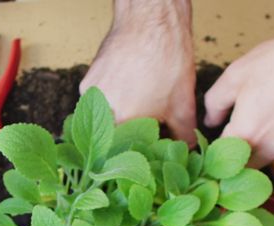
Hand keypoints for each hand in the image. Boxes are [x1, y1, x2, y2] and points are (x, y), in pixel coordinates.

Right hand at [80, 0, 195, 142]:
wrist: (151, 21)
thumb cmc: (168, 59)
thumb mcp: (184, 105)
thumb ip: (184, 136)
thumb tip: (186, 152)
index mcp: (125, 122)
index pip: (127, 154)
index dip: (140, 156)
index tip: (149, 153)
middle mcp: (102, 111)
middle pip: (114, 139)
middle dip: (131, 138)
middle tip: (147, 130)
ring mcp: (92, 95)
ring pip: (106, 120)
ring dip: (121, 120)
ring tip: (140, 106)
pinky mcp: (88, 82)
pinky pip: (99, 103)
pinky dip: (114, 102)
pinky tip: (130, 91)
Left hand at [204, 30, 273, 168]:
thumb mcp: (235, 74)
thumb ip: (214, 103)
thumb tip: (211, 121)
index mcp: (247, 133)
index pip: (219, 158)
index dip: (210, 153)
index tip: (206, 147)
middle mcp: (268, 148)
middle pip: (240, 166)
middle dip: (229, 157)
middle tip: (222, 139)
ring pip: (259, 160)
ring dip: (249, 151)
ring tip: (245, 126)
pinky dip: (267, 143)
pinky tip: (267, 120)